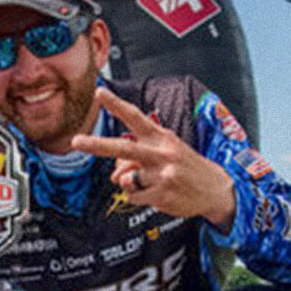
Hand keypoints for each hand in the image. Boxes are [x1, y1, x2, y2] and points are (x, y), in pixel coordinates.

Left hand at [71, 88, 235, 227]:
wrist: (215, 189)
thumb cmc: (184, 168)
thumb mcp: (164, 155)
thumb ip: (136, 160)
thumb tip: (115, 177)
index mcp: (161, 137)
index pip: (135, 117)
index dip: (116, 105)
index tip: (99, 92)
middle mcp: (161, 153)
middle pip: (122, 149)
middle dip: (96, 145)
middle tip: (76, 141)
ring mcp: (161, 174)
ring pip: (125, 179)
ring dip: (132, 184)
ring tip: (153, 183)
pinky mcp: (161, 194)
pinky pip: (133, 197)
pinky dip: (139, 198)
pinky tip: (158, 194)